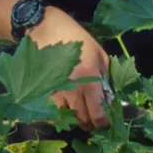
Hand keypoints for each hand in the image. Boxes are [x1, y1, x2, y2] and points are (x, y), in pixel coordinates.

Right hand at [30, 6, 110, 128]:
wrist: (46, 29)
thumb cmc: (78, 39)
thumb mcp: (100, 55)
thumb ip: (106, 80)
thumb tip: (109, 101)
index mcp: (91, 81)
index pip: (98, 114)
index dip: (103, 123)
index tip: (105, 123)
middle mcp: (73, 91)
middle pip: (83, 120)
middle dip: (90, 123)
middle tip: (93, 118)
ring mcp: (56, 92)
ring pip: (68, 117)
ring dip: (75, 117)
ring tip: (79, 110)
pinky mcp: (43, 91)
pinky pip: (54, 110)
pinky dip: (61, 112)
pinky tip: (65, 104)